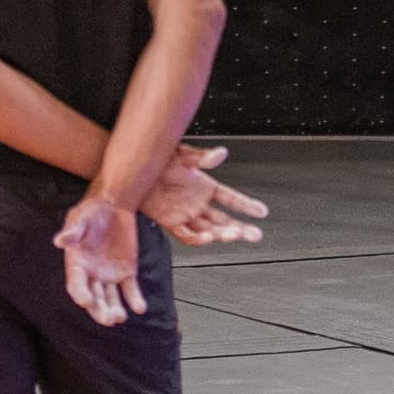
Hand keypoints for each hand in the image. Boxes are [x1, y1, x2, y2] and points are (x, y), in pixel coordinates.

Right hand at [55, 193, 147, 326]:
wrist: (114, 205)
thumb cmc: (92, 211)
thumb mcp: (80, 217)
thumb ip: (73, 231)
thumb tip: (59, 241)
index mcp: (77, 264)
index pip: (76, 284)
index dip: (80, 294)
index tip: (85, 301)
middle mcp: (92, 275)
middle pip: (94, 298)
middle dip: (99, 310)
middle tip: (108, 319)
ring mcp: (110, 276)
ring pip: (111, 299)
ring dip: (115, 310)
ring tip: (120, 317)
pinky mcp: (127, 273)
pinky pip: (131, 290)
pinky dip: (135, 300)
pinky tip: (140, 308)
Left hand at [141, 146, 267, 246]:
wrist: (131, 170)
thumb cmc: (157, 159)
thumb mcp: (182, 154)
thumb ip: (202, 157)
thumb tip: (221, 154)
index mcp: (204, 186)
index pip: (231, 199)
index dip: (246, 206)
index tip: (261, 212)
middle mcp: (197, 203)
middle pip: (224, 219)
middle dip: (241, 227)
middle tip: (255, 235)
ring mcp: (185, 214)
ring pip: (209, 229)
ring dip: (223, 234)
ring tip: (236, 234)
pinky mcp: (170, 222)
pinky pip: (187, 235)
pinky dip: (198, 239)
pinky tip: (209, 238)